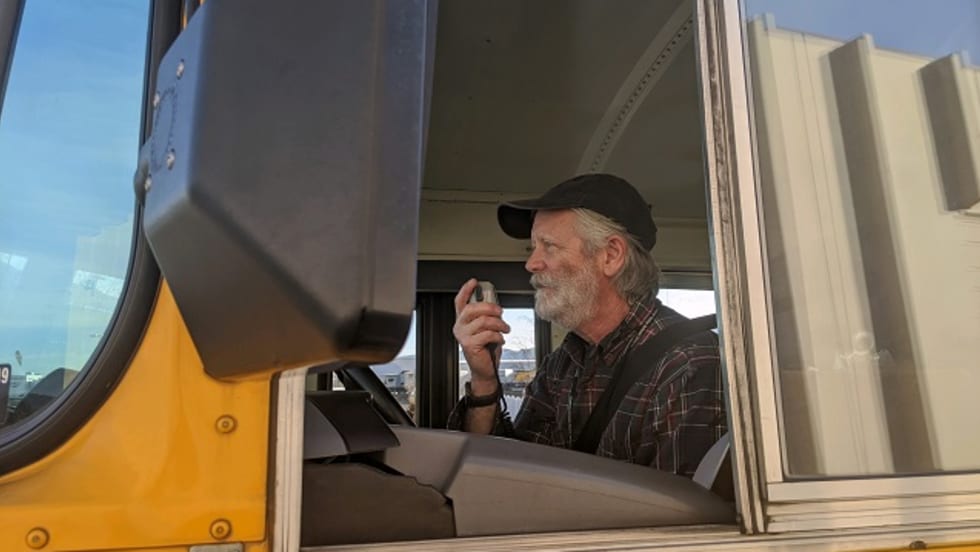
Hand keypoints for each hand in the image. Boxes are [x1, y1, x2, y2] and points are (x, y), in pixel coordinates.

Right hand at [453, 278, 509, 394]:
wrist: (486, 370)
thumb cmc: (487, 350)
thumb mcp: (486, 329)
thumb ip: (486, 316)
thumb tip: (494, 305)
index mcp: (463, 321)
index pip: (460, 302)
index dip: (465, 290)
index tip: (474, 282)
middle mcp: (460, 327)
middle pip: (472, 309)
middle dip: (489, 307)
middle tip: (500, 312)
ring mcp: (463, 336)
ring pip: (484, 321)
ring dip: (499, 324)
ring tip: (504, 329)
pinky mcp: (469, 344)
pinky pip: (488, 333)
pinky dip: (498, 336)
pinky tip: (500, 340)